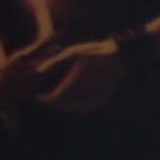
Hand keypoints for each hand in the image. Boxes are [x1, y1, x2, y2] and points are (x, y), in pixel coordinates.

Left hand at [4, 35, 134, 113]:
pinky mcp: (104, 97)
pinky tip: (74, 101)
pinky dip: (79, 106)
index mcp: (75, 81)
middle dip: (54, 103)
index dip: (45, 99)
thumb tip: (38, 71)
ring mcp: (96, 96)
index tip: (39, 96)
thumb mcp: (71, 53)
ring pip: (76, 108)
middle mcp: (86, 91)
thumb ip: (54, 63)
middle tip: (46, 98)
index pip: (56, 98)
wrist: (121, 55)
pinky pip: (88, 106)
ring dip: (66, 106)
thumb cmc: (94, 51)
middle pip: (65, 105)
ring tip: (58, 100)